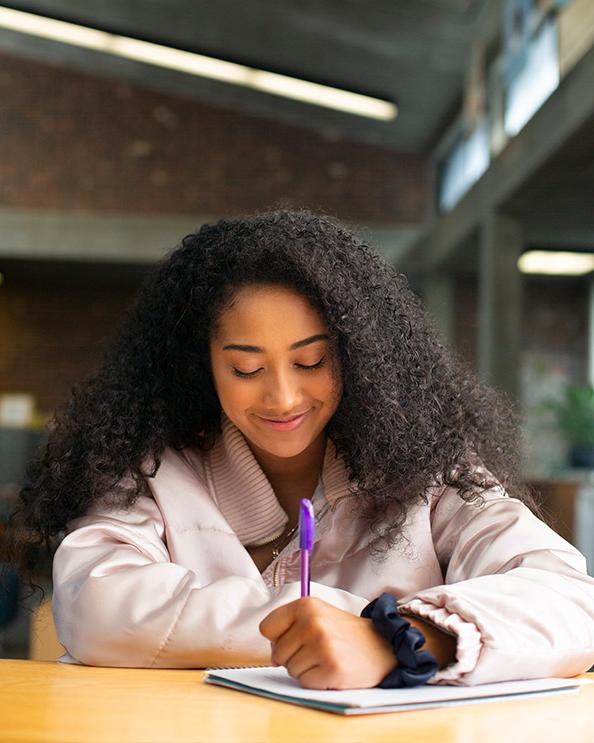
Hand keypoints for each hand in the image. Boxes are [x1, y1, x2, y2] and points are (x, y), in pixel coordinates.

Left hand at [259, 597, 396, 689]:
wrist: (382, 645)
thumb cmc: (344, 633)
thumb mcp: (317, 615)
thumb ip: (290, 627)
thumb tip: (273, 656)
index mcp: (305, 604)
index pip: (267, 627)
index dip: (277, 638)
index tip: (295, 638)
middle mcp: (312, 622)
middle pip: (278, 652)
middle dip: (293, 657)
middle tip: (318, 650)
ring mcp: (322, 645)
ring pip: (290, 670)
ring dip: (306, 669)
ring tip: (327, 658)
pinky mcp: (331, 668)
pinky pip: (305, 683)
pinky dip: (316, 681)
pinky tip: (332, 669)